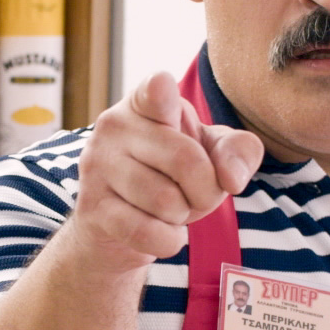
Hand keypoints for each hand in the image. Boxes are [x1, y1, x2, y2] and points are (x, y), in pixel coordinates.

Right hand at [66, 71, 264, 272]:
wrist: (117, 227)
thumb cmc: (170, 178)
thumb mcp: (209, 155)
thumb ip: (237, 151)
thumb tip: (233, 179)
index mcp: (144, 103)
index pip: (154, 88)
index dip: (161, 91)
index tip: (162, 88)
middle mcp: (114, 126)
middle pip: (186, 160)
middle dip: (206, 190)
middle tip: (194, 195)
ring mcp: (97, 166)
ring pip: (166, 201)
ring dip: (182, 216)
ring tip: (169, 210)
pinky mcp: (92, 208)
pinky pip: (146, 232)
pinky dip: (168, 241)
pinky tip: (160, 232)